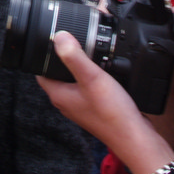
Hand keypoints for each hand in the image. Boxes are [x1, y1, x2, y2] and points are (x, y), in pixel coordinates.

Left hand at [37, 32, 173, 173]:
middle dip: (63, 58)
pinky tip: (103, 71)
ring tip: (87, 52)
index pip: (40, 71)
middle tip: (71, 42)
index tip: (50, 40)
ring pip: (73, 80)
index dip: (43, 54)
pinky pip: (87, 88)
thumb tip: (59, 37)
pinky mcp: (94, 108)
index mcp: (59, 95)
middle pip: (57, 74)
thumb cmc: (111, 113)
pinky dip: (92, 77)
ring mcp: (80, 106)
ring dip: (78, 67)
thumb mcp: (91, 77)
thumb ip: (74, 57)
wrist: (133, 136)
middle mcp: (67, 102)